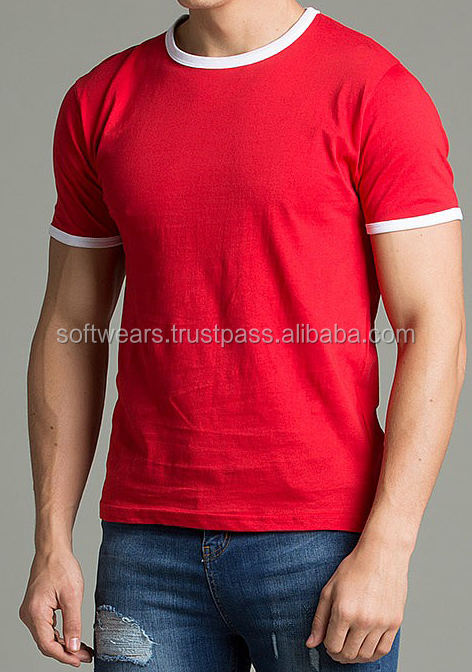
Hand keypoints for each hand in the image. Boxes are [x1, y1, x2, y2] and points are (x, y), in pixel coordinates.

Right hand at [19, 549, 92, 666]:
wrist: (53, 550)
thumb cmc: (62, 567)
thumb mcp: (73, 596)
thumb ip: (73, 623)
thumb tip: (74, 647)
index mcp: (35, 613)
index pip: (48, 645)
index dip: (64, 656)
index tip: (80, 661)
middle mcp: (28, 615)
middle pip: (45, 643)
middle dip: (66, 653)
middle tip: (85, 656)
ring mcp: (30, 612)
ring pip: (46, 637)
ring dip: (63, 645)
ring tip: (82, 650)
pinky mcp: (35, 609)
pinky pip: (45, 628)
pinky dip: (59, 635)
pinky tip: (71, 637)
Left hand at [306, 538, 407, 663]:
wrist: (382, 555)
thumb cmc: (355, 568)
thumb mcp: (329, 589)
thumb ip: (319, 619)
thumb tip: (311, 643)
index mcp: (344, 611)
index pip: (332, 645)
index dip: (328, 647)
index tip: (328, 643)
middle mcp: (363, 619)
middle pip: (348, 654)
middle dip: (340, 654)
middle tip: (338, 648)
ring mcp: (381, 622)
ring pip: (366, 655)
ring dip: (356, 656)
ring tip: (351, 647)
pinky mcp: (395, 623)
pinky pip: (383, 650)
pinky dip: (373, 654)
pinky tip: (366, 647)